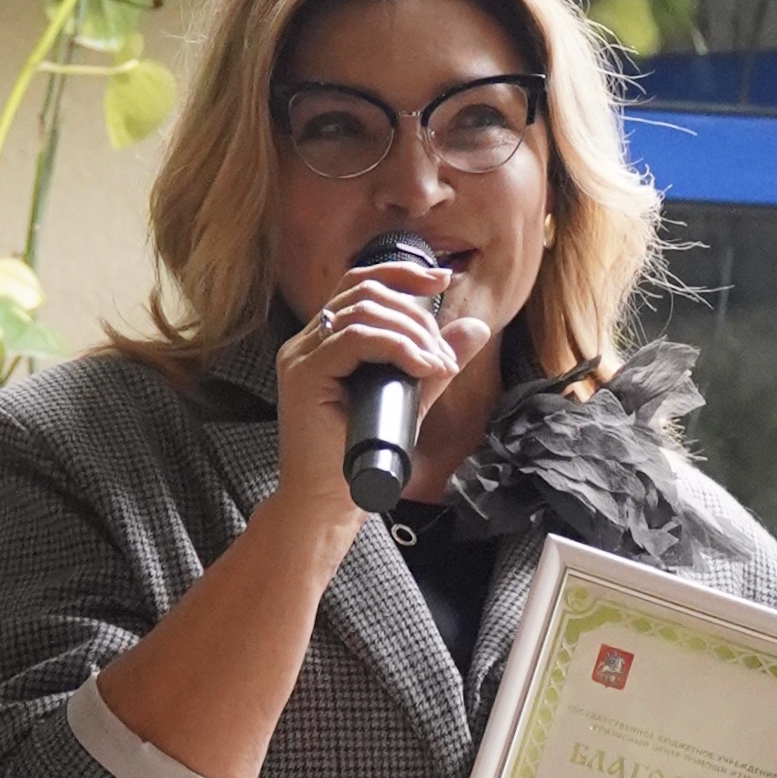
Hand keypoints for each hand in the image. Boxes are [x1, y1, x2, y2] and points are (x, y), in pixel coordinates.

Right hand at [268, 255, 481, 507]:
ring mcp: (301, 356)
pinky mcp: (303, 375)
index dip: (404, 274)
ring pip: (362, 310)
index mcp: (325, 341)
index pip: (361, 284)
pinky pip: (355, 339)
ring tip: (436, 366)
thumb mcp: (411, 398)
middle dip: (417, 315)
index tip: (444, 279)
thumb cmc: (362, 456)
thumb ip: (437, 362)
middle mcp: (308, 342)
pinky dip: (396, 347)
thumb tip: (475, 326)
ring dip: (412, 333)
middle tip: (442, 355)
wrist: (326, 503)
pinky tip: (421, 367)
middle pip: (366, 291)